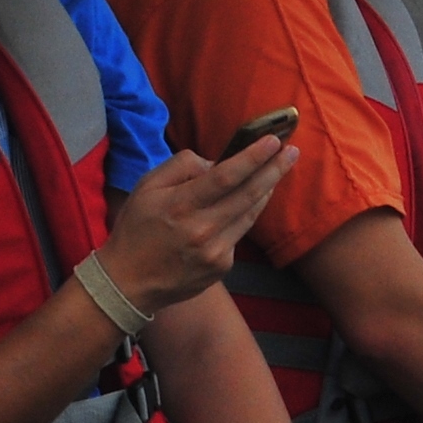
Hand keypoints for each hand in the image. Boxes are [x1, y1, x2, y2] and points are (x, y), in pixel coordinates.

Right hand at [97, 135, 294, 313]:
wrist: (129, 282)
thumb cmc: (136, 228)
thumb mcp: (146, 187)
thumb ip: (180, 167)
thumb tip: (214, 162)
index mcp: (180, 205)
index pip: (225, 176)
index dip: (252, 157)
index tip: (273, 140)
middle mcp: (202, 229)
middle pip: (248, 194)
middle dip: (274, 169)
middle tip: (292, 150)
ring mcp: (216, 251)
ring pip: (250, 214)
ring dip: (267, 189)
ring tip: (279, 169)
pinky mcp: (222, 266)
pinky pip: (238, 233)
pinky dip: (244, 214)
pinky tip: (246, 202)